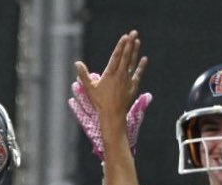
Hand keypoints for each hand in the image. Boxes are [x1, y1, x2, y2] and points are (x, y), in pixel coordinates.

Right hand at [71, 30, 147, 153]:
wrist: (113, 115)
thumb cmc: (100, 102)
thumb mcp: (89, 88)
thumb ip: (83, 75)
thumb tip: (77, 63)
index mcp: (109, 74)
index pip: (116, 57)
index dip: (120, 46)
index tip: (124, 37)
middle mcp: (120, 75)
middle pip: (126, 56)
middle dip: (129, 43)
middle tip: (133, 32)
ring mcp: (127, 80)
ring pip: (132, 63)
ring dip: (135, 51)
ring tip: (137, 41)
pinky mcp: (133, 86)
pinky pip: (138, 74)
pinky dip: (141, 66)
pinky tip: (144, 58)